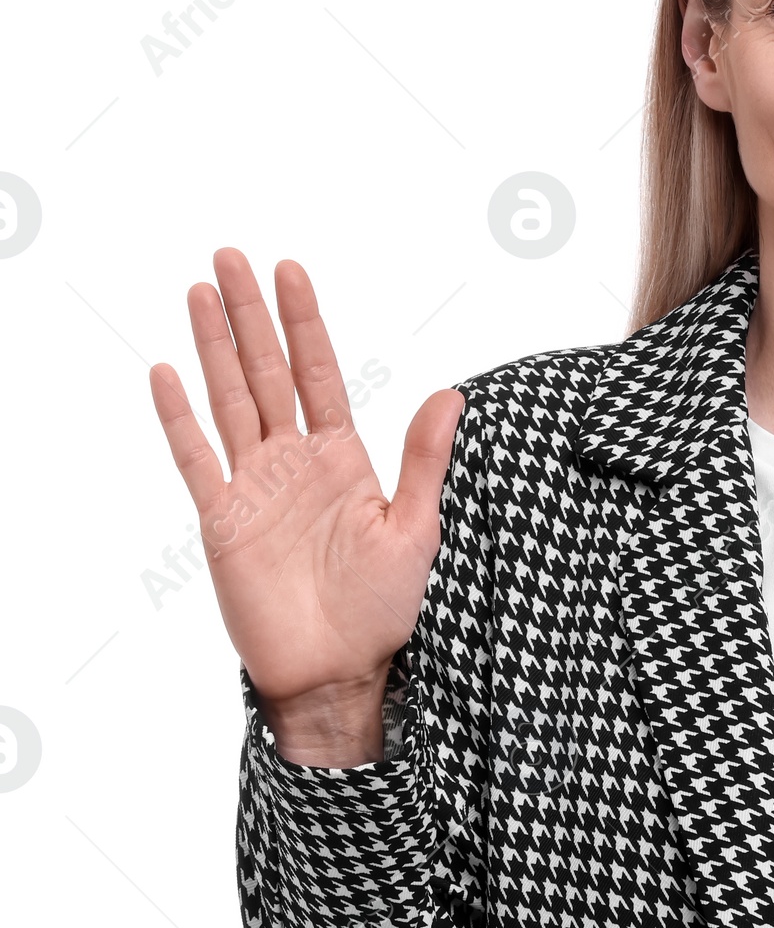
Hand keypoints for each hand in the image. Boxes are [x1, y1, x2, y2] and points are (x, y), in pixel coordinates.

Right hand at [150, 248, 462, 759]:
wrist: (338, 672)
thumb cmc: (384, 609)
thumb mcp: (416, 530)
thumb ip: (425, 461)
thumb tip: (453, 395)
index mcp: (343, 458)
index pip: (319, 373)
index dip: (304, 323)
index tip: (291, 271)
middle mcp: (295, 462)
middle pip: (266, 372)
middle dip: (250, 315)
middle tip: (231, 255)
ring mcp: (255, 487)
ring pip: (230, 400)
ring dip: (213, 346)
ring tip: (200, 290)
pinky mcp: (223, 520)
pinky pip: (196, 459)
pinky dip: (180, 417)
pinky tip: (166, 373)